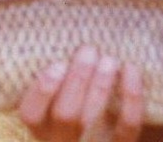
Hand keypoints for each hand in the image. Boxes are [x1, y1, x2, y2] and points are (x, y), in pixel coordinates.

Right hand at [18, 47, 142, 141]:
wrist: (101, 126)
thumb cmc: (74, 95)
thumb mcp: (56, 91)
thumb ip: (55, 72)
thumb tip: (58, 31)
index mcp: (41, 127)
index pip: (31, 114)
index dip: (42, 91)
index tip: (57, 64)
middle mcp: (61, 139)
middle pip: (66, 115)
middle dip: (78, 80)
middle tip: (88, 50)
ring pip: (93, 121)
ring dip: (101, 86)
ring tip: (108, 59)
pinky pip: (127, 127)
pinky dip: (131, 99)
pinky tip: (131, 70)